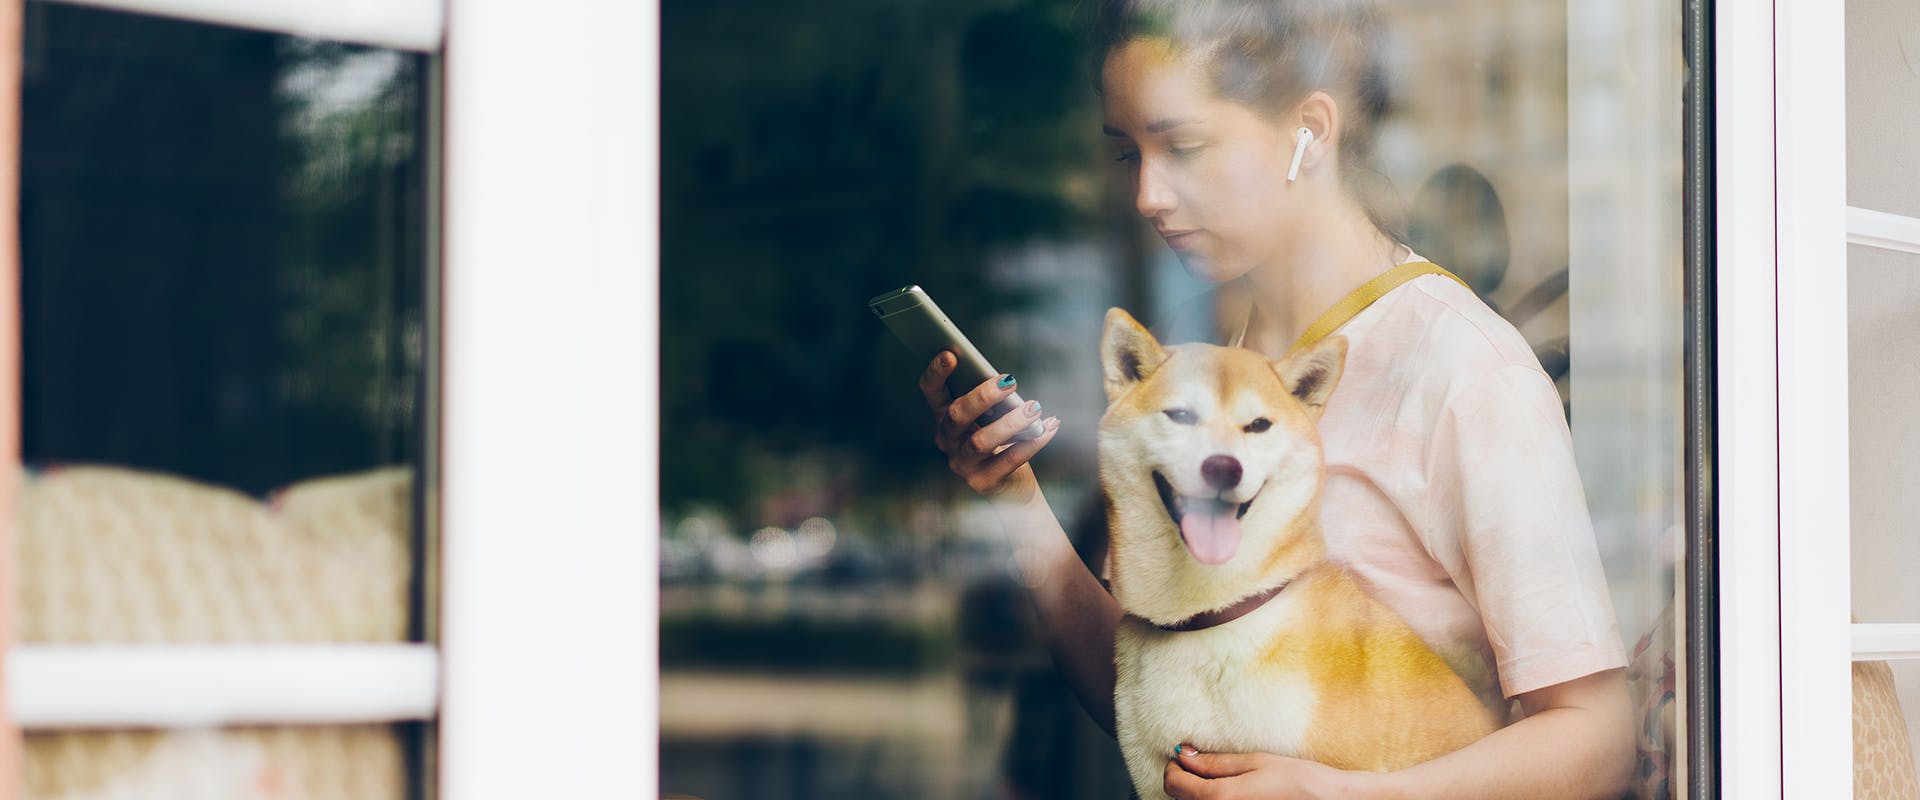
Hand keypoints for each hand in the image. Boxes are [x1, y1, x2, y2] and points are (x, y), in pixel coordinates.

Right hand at [919, 351, 1059, 501]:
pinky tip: (1048, 427)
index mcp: (946, 419)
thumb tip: (1007, 381)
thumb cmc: (1003, 442)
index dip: (936, 374)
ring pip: (981, 441)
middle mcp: (948, 442)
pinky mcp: (983, 483)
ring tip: (1035, 408)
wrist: (1013, 487)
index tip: (950, 354)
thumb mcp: (994, 418)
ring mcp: (963, 465)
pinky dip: (1030, 443)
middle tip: (1010, 381)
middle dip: (982, 396)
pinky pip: (1007, 461)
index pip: (933, 394)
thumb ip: (992, 402)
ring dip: (1010, 422)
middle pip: (957, 416)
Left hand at [1164, 746, 1381, 799]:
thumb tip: (1184, 755)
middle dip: (1185, 778)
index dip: (1173, 767)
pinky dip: (1214, 799)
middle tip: (1199, 761)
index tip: (1182, 755)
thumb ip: (1215, 762)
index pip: (1175, 785)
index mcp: (1221, 798)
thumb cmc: (1298, 780)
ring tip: (1219, 776)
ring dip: (1199, 791)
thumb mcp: (1255, 762)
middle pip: (1181, 798)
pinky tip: (1231, 791)